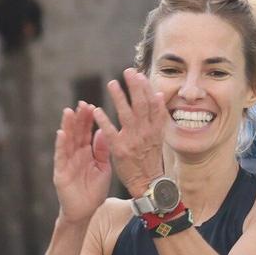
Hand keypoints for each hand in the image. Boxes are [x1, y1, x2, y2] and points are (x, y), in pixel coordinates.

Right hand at [52, 101, 113, 224]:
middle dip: (78, 118)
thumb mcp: (103, 168)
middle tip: (81, 103)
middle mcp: (75, 154)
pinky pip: (61, 156)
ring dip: (67, 126)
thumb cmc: (94, 191)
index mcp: (87, 152)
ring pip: (67, 141)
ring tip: (68, 112)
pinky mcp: (61, 172)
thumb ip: (102, 151)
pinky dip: (61, 145)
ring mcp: (67, 162)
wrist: (85, 211)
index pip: (86, 132)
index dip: (88, 119)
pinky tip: (61, 133)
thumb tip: (102, 131)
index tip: (90, 105)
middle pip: (76, 133)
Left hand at [93, 69, 168, 195]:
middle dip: (134, 87)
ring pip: (127, 115)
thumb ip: (157, 116)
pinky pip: (111, 133)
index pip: (152, 103)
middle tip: (127, 72)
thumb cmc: (150, 157)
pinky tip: (97, 110)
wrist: (148, 182)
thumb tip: (159, 95)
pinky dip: (104, 121)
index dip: (146, 87)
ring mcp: (133, 140)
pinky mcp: (121, 150)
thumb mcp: (158, 136)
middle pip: (141, 105)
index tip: (139, 74)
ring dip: (119, 98)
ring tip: (112, 84)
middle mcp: (146, 132)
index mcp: (155, 128)